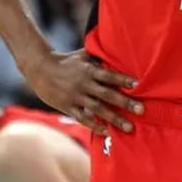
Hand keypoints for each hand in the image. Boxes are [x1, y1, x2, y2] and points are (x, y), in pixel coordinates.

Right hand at [26, 49, 141, 134]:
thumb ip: (99, 56)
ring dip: (114, 119)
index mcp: (89, 70)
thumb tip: (117, 49)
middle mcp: (84, 83)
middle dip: (125, 103)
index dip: (124, 79)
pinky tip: (107, 132)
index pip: (109, 75)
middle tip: (141, 110)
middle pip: (107, 94)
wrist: (40, 69)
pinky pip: (84, 118)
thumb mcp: (82, 55)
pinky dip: (95, 126)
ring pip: (98, 109)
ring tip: (129, 127)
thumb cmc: (66, 61)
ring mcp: (76, 96)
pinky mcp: (68, 106)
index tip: (139, 85)